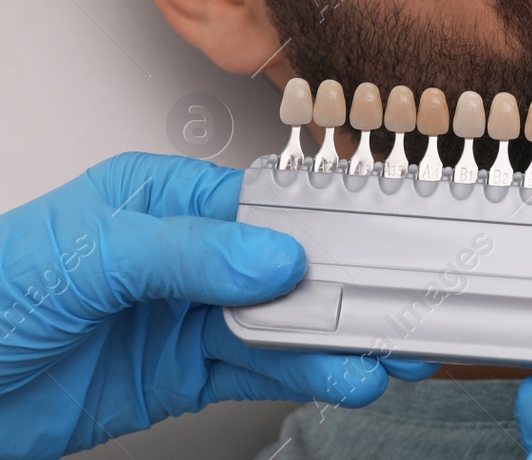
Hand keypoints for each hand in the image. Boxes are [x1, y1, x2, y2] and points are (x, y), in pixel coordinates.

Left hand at [0, 151, 435, 458]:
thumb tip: (270, 255)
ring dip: (337, 339)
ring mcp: (185, 318)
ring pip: (283, 324)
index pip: (263, 203)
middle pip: (286, 266)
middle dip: (348, 285)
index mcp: (161, 200)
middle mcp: (183, 256)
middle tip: (404, 301)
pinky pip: (259, 373)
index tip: (375, 239)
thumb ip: (183, 252)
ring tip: (386, 351)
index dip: (324, 222)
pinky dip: (306, 377)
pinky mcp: (181, 377)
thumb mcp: (82, 255)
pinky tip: (342, 374)